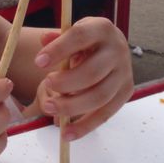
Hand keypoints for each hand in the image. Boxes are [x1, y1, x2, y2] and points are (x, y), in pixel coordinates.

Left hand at [32, 17, 133, 140]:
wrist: (110, 46)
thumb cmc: (84, 40)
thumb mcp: (72, 32)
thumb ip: (57, 38)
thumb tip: (44, 40)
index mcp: (101, 28)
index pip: (80, 37)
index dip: (58, 50)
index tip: (38, 62)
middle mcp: (117, 51)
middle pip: (92, 72)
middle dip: (66, 83)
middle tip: (45, 86)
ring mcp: (124, 74)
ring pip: (99, 97)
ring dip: (72, 106)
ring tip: (49, 108)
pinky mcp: (125, 94)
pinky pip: (105, 114)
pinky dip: (85, 126)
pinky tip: (66, 133)